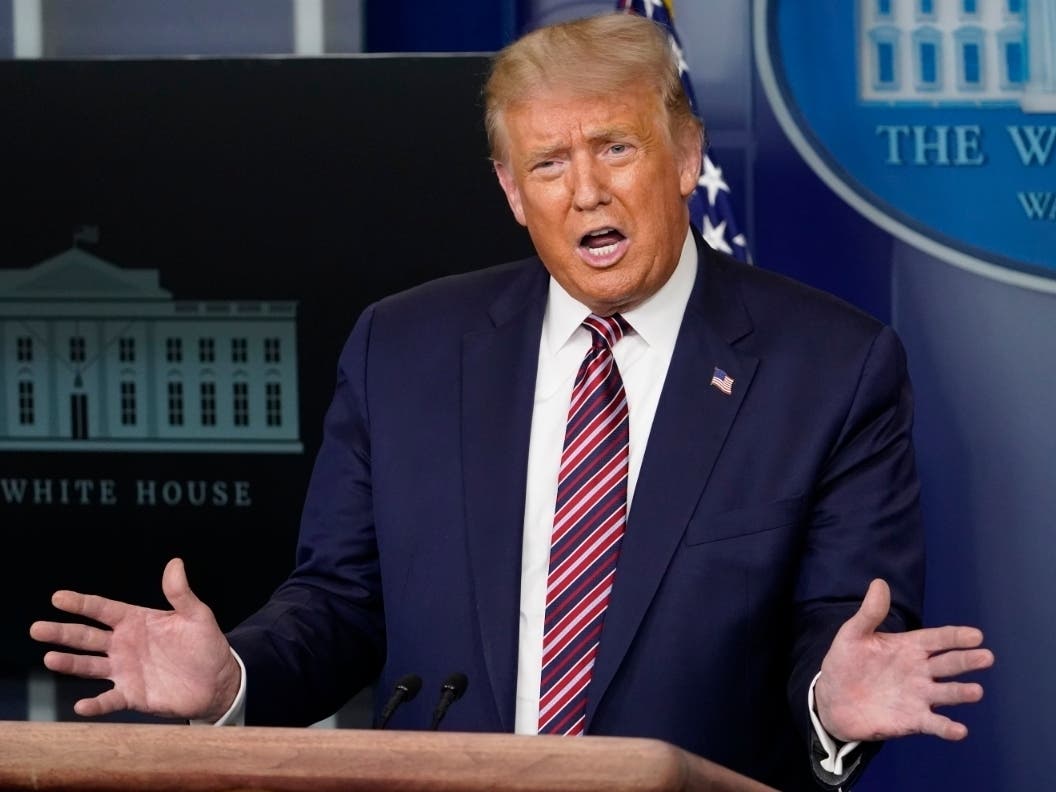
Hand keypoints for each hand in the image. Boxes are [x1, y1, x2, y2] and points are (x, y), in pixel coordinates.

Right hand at [29, 557, 241, 722]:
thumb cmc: (205, 644)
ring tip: (50, 658)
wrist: (218, 680)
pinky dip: (95, 704)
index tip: (58, 597)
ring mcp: (125, 670)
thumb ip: (180, 593)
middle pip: (87, 637)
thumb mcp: (196, 615)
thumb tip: (175, 563)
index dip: (81, 603)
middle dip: (62, 632)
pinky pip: (109, 700)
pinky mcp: (132, 695)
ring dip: (69, 663)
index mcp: (136, 621)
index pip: (103, 610)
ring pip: (90, 666)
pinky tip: (81, 705)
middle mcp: (124, 645)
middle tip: (37, 628)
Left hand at [814, 578, 993, 743]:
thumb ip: (870, 613)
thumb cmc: (846, 662)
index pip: (938, 639)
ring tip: (976, 691)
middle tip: (986, 657)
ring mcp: (919, 696)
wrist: (831, 699)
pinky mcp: (913, 720)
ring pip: (946, 693)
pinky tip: (959, 730)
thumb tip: (879, 583)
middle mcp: (920, 671)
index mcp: (909, 647)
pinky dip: (947, 728)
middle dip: (967, 660)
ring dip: (961, 693)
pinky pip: (934, 724)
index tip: (976, 635)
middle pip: (948, 664)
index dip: (956, 637)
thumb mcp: (853, 635)